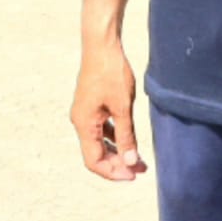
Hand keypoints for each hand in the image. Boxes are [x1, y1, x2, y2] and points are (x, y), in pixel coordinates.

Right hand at [70, 43, 147, 181]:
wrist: (102, 45)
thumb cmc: (111, 73)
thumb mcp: (122, 107)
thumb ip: (126, 136)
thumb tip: (130, 161)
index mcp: (84, 124)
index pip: (94, 161)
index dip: (113, 172)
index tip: (133, 175)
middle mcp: (80, 121)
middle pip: (96, 153)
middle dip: (118, 164)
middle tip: (141, 169)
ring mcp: (85, 113)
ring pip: (99, 141)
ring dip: (118, 151)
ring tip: (139, 159)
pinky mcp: (92, 105)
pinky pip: (101, 129)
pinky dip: (114, 137)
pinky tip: (129, 140)